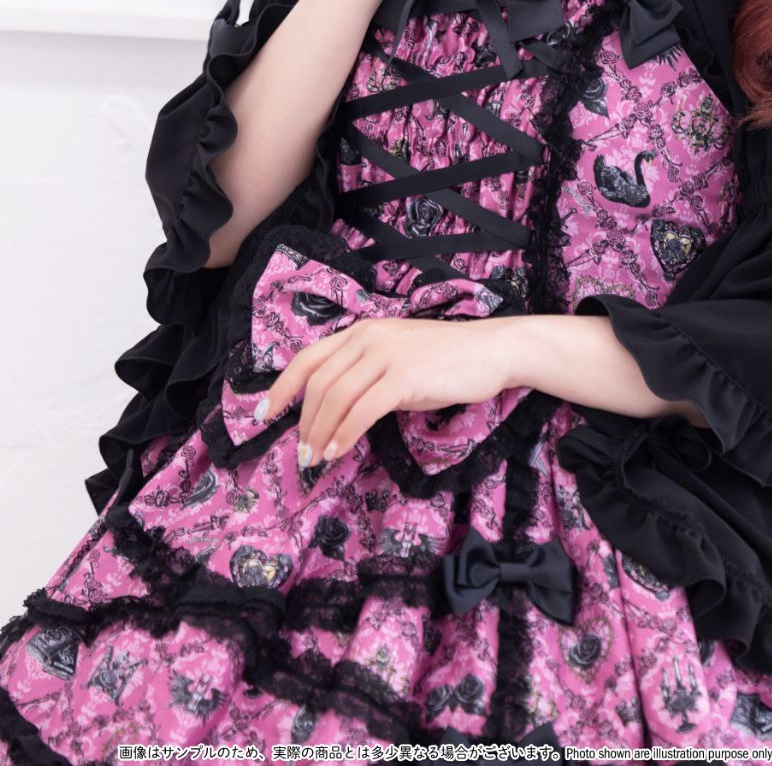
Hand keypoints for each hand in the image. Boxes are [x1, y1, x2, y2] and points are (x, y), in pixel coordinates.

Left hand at [255, 317, 515, 466]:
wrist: (490, 351)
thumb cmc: (446, 359)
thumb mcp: (397, 357)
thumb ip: (366, 372)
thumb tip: (334, 408)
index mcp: (363, 331)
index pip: (309, 358)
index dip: (281, 388)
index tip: (262, 414)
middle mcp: (369, 337)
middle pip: (319, 383)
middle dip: (303, 422)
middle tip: (301, 453)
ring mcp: (387, 354)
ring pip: (336, 398)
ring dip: (320, 433)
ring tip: (316, 458)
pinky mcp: (404, 376)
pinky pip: (363, 410)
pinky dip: (344, 434)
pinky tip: (338, 451)